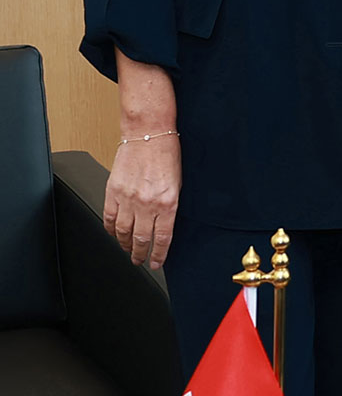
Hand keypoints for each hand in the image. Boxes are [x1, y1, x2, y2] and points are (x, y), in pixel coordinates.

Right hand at [103, 133, 180, 269]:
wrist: (148, 133)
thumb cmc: (167, 153)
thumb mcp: (178, 184)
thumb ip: (170, 206)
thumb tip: (164, 225)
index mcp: (168, 203)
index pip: (162, 238)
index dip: (158, 255)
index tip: (156, 263)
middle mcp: (147, 203)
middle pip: (140, 239)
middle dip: (140, 254)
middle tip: (139, 260)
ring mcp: (128, 198)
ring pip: (122, 232)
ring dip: (124, 244)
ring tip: (126, 250)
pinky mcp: (113, 191)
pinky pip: (109, 217)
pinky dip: (110, 229)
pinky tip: (113, 233)